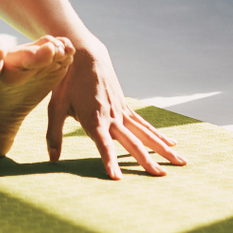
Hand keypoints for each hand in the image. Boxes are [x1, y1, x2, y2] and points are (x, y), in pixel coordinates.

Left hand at [46, 41, 186, 178]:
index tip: (117, 177)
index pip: (103, 144)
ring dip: (163, 148)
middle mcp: (111, 117)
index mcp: (93, 118)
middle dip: (146, 160)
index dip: (109, 160)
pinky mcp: (125, 106)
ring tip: (181, 162)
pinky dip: (158, 134)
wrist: (85, 54)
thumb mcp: (56, 105)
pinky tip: (172, 143)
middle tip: (160, 176)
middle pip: (131, 142)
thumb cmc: (67, 81)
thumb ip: (54, 134)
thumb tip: (52, 160)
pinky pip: (144, 124)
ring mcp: (121, 111)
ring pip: (145, 133)